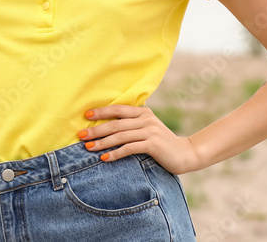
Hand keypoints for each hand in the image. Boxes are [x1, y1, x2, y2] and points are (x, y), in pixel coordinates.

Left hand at [76, 105, 200, 174]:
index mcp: (143, 112)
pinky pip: (129, 148)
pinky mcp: (153, 144)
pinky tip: (105, 158)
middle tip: (80, 136)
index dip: (101, 112)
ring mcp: (150, 131)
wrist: (185, 154)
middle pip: (115, 123)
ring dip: (102, 143)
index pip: (117, 109)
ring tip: (88, 148)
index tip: (85, 116)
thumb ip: (132, 124)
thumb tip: (106, 125)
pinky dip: (115, 153)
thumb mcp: (147, 128)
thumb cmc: (161, 143)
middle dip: (96, 130)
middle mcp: (146, 119)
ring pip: (120, 136)